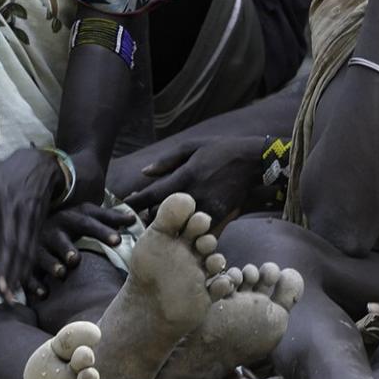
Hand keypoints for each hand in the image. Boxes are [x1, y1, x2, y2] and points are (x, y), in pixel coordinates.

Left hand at [0, 147, 65, 302]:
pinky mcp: (39, 223)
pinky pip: (33, 248)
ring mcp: (28, 216)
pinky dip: (28, 266)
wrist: (39, 164)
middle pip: (9, 240)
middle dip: (6, 266)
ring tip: (10, 294)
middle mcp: (12, 207)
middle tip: (1, 289)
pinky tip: (23, 283)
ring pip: (23, 248)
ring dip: (18, 272)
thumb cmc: (1, 178)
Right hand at [21, 202, 133, 300]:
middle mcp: (52, 231)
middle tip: (75, 259)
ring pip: (41, 256)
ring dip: (51, 264)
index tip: (118, 241)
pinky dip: (34, 284)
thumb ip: (110, 218)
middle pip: (59, 239)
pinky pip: (28, 273)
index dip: (103, 232)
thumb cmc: (72, 221)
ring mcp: (38, 246)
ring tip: (61, 273)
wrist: (36, 219)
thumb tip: (133, 219)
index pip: (88, 223)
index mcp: (71, 218)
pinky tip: (43, 294)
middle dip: (66, 248)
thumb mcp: (89, 214)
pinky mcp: (28, 261)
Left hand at [116, 134, 265, 223]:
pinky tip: (180, 232)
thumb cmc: (221, 150)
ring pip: (177, 226)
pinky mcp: (218, 218)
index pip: (151, 195)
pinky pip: (195, 229)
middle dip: (147, 217)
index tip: (124, 207)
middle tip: (137, 219)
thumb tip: (144, 173)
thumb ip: (167, 160)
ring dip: (166, 227)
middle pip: (160, 215)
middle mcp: (192, 195)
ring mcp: (205, 209)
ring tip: (156, 228)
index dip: (134, 203)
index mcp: (184, 177)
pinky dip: (186, 231)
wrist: (254, 162)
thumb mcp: (193, 146)